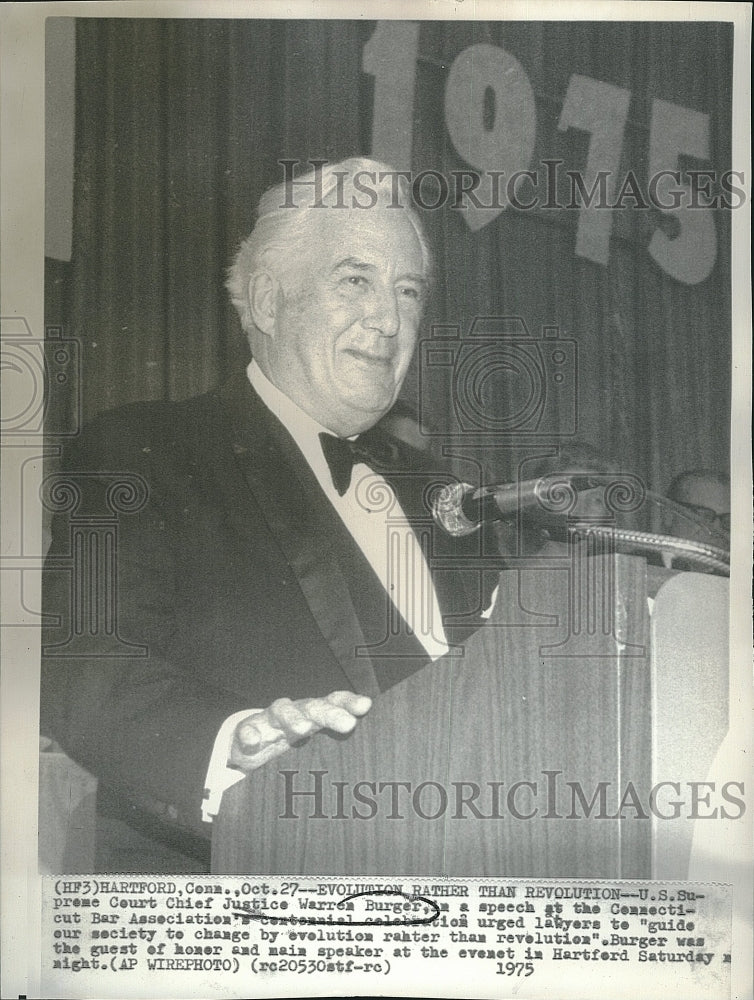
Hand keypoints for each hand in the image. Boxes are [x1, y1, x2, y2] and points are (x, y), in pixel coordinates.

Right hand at [229, 691, 371, 771]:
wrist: (251, 747)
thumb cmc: (293, 749)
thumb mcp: (317, 748)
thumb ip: (339, 751)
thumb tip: (371, 764)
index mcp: (316, 715)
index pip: (335, 702)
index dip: (349, 702)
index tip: (365, 706)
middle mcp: (296, 712)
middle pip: (313, 706)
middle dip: (330, 713)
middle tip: (347, 723)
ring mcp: (270, 720)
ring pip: (282, 711)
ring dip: (292, 718)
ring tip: (302, 729)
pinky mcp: (247, 731)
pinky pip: (247, 730)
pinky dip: (249, 735)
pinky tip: (252, 742)